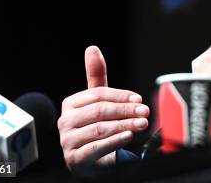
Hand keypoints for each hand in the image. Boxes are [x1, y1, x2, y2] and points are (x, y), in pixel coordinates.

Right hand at [57, 46, 148, 171]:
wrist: (91, 161)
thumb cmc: (96, 127)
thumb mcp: (97, 101)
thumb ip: (96, 76)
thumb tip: (92, 48)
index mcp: (70, 104)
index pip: (98, 94)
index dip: (121, 95)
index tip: (139, 99)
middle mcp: (65, 121)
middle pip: (100, 110)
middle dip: (125, 110)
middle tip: (145, 111)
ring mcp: (68, 141)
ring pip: (100, 128)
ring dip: (124, 125)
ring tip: (142, 123)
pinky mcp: (75, 159)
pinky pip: (96, 148)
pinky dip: (114, 141)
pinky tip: (128, 136)